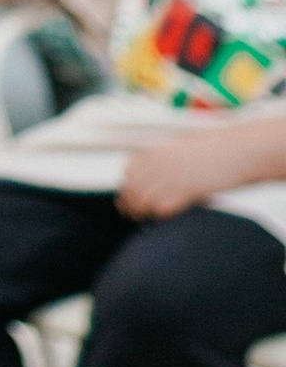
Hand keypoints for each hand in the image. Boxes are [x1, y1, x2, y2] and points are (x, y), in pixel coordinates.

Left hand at [116, 117, 283, 218]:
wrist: (238, 150)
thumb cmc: (214, 149)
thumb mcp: (182, 148)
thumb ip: (165, 160)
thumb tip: (153, 176)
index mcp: (156, 150)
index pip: (129, 172)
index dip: (129, 186)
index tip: (130, 197)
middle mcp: (159, 163)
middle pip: (133, 189)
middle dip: (130, 204)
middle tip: (133, 215)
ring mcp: (171, 176)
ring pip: (143, 201)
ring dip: (142, 212)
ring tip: (144, 219)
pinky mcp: (185, 190)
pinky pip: (162, 208)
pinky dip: (159, 215)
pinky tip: (164, 217)